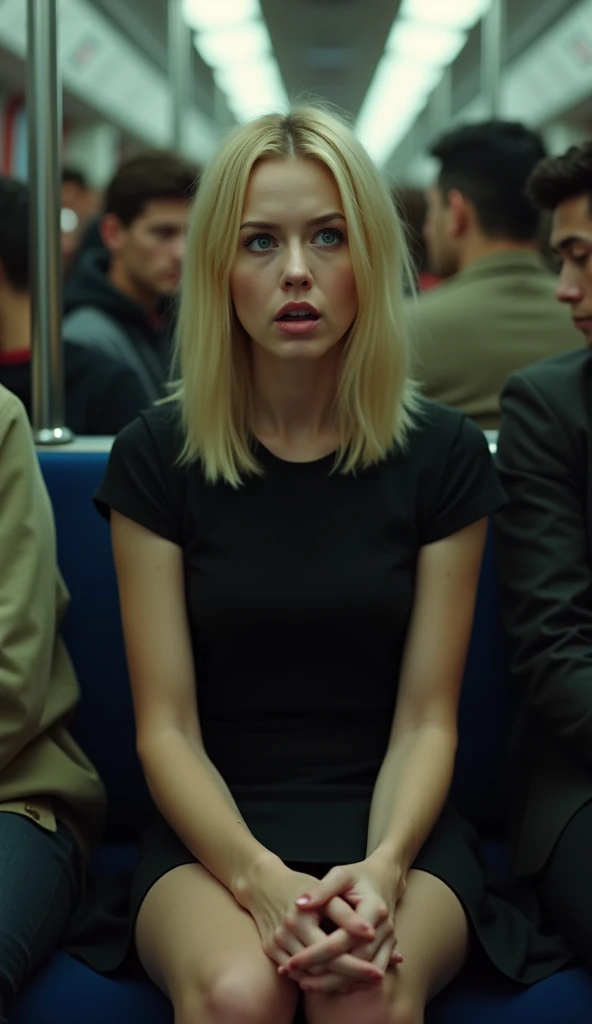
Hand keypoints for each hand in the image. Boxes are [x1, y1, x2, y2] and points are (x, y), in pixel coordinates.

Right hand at [237, 856, 384, 992]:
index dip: (357, 961)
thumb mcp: (327, 889)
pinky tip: (335, 978)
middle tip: (375, 979)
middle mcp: (286, 930)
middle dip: (350, 976)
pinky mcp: (270, 949)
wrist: (265, 884)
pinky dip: (315, 979)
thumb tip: (370, 933)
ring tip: (360, 982)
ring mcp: (276, 942)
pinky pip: (295, 973)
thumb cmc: (301, 884)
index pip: (333, 948)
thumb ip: (346, 913)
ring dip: (333, 982)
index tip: (379, 969)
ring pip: (309, 974)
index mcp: (301, 915)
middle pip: (322, 966)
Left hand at [281, 854, 404, 992]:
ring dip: (337, 983)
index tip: (293, 961)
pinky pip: (370, 974)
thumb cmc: (357, 877)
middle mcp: (385, 928)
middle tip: (299, 981)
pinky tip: (328, 985)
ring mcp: (389, 941)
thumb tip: (299, 904)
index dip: (317, 952)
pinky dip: (350, 982)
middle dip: (328, 974)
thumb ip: (321, 889)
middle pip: (355, 961)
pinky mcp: (388, 950)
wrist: (383, 879)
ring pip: (364, 974)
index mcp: (373, 908)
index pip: (342, 939)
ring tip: (308, 986)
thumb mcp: (340, 875)